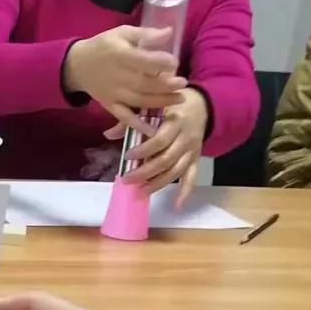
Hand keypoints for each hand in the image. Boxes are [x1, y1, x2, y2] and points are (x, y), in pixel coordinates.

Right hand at [63, 27, 185, 129]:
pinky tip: (152, 129)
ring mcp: (114, 93)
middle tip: (183, 83)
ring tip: (179, 99)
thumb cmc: (103, 46)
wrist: (77, 65)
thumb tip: (169, 32)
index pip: (145, 61)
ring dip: (161, 102)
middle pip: (146, 84)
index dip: (162, 63)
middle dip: (167, 85)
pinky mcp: (110, 105)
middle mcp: (119, 77)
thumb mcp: (123, 32)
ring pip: (140, 100)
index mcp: (121, 56)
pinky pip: (124, 117)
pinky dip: (137, 124)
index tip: (175, 63)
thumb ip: (146, 34)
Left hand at [106, 88, 206, 203]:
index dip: (143, 150)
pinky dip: (185, 191)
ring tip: (140, 192)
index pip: (159, 140)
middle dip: (145, 172)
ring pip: (176, 171)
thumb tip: (109, 134)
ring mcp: (192, 150)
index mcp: (175, 122)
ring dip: (158, 184)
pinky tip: (176, 205)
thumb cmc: (171, 104)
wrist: (202, 105)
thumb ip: (133, 118)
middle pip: (166, 160)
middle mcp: (185, 138)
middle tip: (127, 180)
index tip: (126, 156)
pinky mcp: (196, 158)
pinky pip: (192, 176)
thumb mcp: (154, 105)